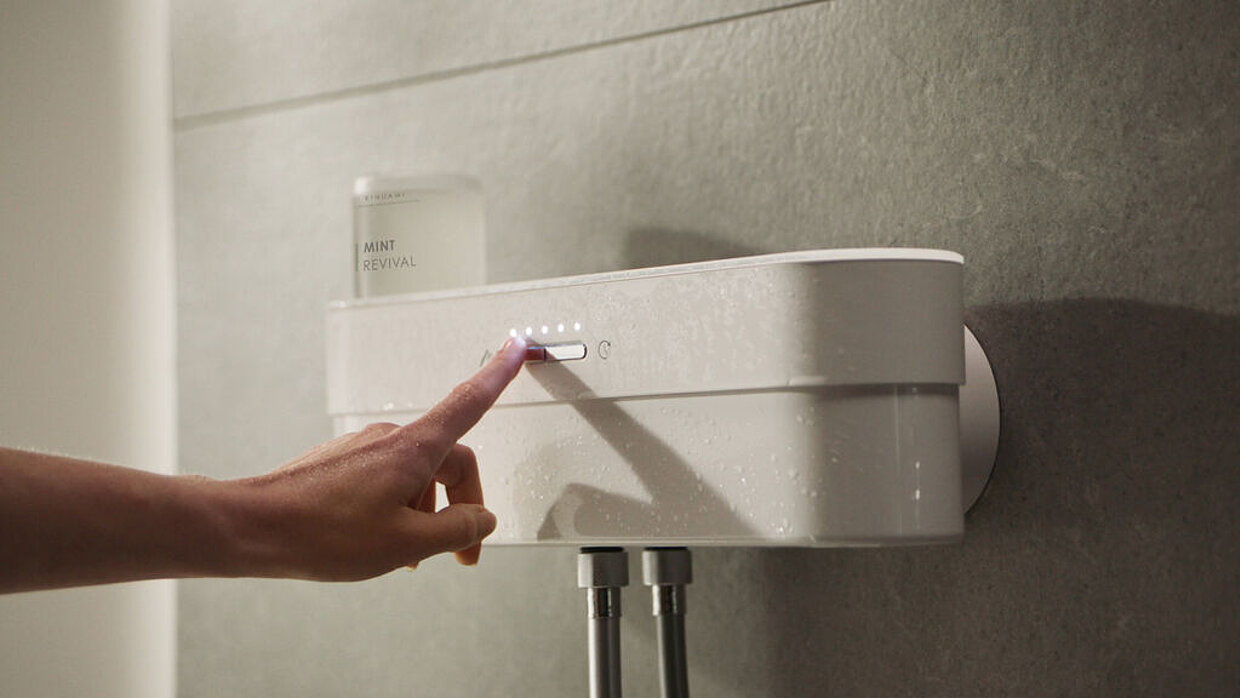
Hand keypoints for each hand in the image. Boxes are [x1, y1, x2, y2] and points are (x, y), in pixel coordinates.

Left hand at [221, 336, 527, 580]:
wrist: (253, 527)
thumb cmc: (320, 533)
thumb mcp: (406, 544)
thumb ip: (456, 530)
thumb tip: (482, 520)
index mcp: (413, 449)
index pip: (469, 402)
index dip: (499, 375)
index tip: (518, 348)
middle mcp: (390, 439)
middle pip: (449, 460)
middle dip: (463, 505)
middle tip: (463, 551)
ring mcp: (364, 449)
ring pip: (418, 475)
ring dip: (428, 513)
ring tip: (413, 556)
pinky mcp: (344, 463)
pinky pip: (389, 480)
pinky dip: (400, 509)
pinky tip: (384, 542)